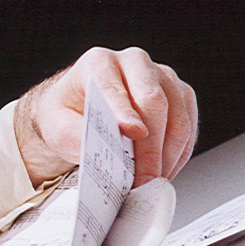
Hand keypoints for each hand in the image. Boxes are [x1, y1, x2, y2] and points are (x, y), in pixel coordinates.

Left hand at [13, 46, 197, 186]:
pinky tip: (163, 172)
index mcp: (99, 62)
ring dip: (168, 156)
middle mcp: (134, 63)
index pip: (116, 87)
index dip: (126, 113)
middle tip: (143, 178)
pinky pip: (188, 127)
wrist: (78, 114)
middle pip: (154, 102)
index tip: (134, 135)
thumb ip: (74, 133)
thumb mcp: (56, 126)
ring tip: (152, 182)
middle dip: (151, 147)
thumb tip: (99, 146)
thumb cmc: (68, 115)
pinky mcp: (179, 96)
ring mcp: (162, 78)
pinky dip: (178, 155)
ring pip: (177, 117)